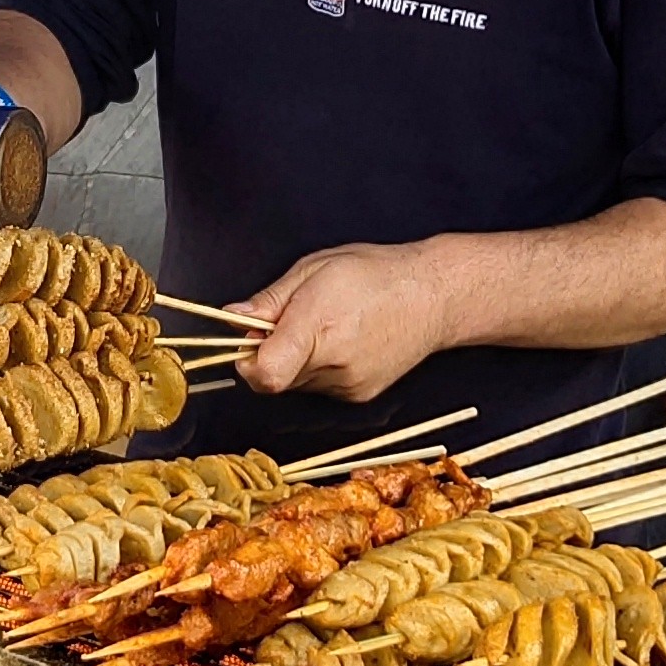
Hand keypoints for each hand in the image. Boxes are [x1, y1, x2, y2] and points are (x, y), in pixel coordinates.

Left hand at [235, 239, 458, 402]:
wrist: (433, 296)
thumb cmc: (375, 274)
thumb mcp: (314, 269)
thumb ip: (270, 299)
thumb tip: (232, 318)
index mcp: (317, 327)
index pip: (263, 373)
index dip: (246, 358)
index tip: (250, 338)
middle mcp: (333, 364)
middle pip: (275, 378)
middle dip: (270, 352)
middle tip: (291, 320)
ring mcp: (348, 385)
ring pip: (297, 383)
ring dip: (296, 360)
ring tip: (325, 326)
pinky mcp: (359, 396)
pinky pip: (320, 387)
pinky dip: (320, 368)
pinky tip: (343, 341)